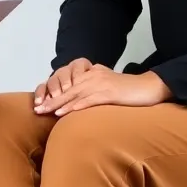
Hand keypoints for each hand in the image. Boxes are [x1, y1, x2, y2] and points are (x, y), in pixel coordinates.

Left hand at [34, 66, 170, 115]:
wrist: (149, 87)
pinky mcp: (109, 92)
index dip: (54, 94)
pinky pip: (90, 100)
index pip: (68, 84)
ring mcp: (101, 83)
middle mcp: (93, 76)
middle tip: (36, 109)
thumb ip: (93, 90)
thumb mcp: (108, 86)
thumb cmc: (129, 91)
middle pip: (68, 89)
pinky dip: (77, 106)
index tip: (40, 103)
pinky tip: (66, 113)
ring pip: (75, 94)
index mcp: (91, 74)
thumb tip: (79, 101)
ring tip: (45, 112)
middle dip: (51, 100)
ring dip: (59, 104)